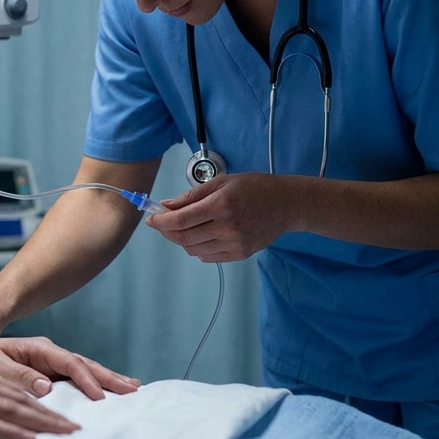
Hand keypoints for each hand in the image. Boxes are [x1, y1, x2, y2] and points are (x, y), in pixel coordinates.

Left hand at [0, 336, 139, 399]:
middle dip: (109, 376)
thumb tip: (47, 387)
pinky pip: (75, 378)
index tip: (101, 397)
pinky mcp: (46, 374)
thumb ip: (18, 375)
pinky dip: (94, 383)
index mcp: (38, 348)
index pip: (70, 364)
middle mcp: (48, 353)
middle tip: (134, 389)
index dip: (87, 380)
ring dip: (107, 378)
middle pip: (85, 364)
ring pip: (84, 370)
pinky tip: (108, 390)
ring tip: (132, 387)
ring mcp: (49, 363)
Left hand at [145, 173, 302, 261]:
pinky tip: (200, 236)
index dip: (161, 222)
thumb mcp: (222, 182)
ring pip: (194, 249)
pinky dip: (197, 248)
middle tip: (161, 224)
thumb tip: (167, 206)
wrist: (287, 205)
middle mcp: (227, 227)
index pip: (181, 220)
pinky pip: (208, 257)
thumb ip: (192, 195)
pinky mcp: (240, 254)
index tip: (151, 219)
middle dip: (167, 232)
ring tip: (182, 228)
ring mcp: (234, 244)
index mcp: (221, 205)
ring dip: (181, 240)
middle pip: (184, 237)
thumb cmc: (255, 187)